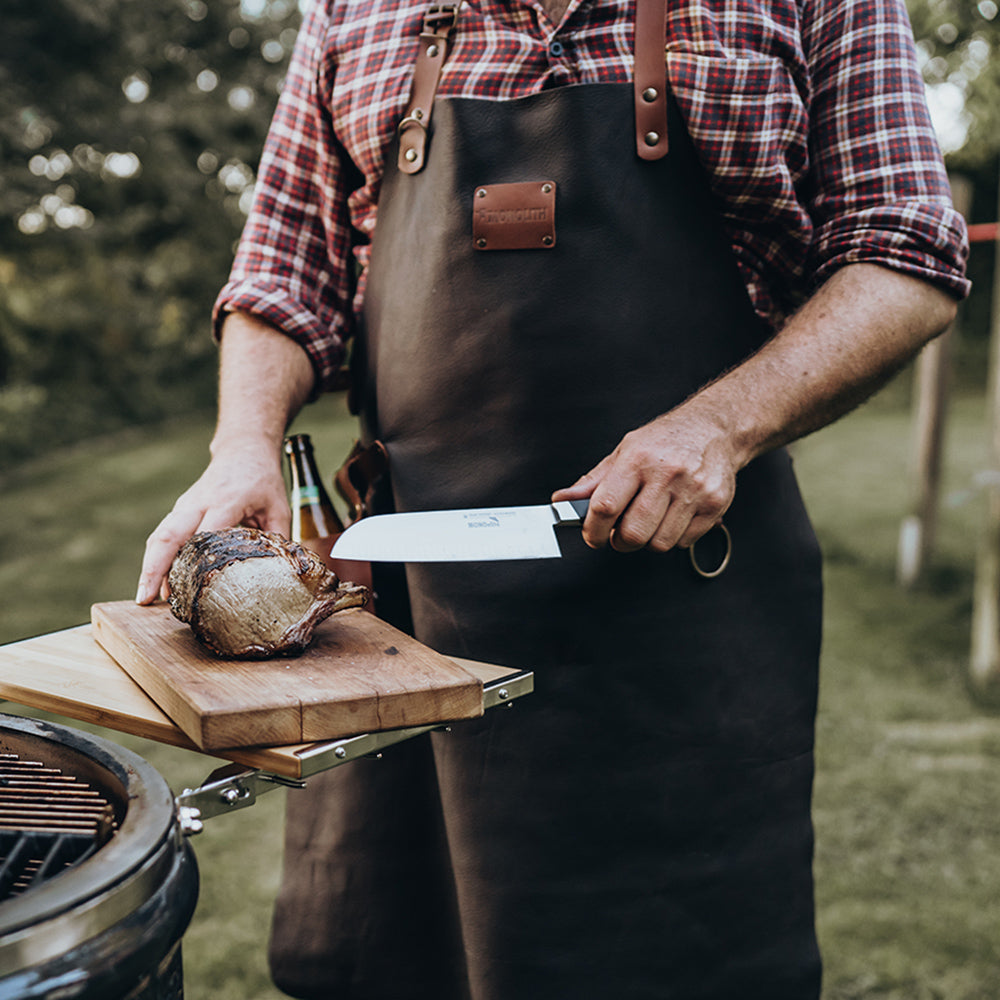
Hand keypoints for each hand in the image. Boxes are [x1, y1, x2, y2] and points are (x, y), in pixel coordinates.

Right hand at [135, 440, 290, 603]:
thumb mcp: (279, 507)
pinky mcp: (180, 509)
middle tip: (146, 598)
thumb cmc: (263, 480)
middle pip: (169, 535)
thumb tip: (283, 575)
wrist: (245, 451)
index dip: (195, 560)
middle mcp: (199, 502)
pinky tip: (156, 582)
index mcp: (227, 500)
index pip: (206, 533)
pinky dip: (156, 558)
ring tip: (145, 597)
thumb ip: (279, 539)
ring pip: (160, 536)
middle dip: (154, 568)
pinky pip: (163, 534)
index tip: (189, 587)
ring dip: (150, 566)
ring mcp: (185, 504)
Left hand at [552, 399, 737, 552]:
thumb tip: (562, 500)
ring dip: (648, 540)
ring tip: (650, 521)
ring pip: (660, 543)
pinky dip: (674, 537)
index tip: (592, 536)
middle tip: (621, 532)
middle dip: (621, 541)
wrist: (713, 429)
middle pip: (633, 533)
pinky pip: (684, 542)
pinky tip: (673, 517)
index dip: (593, 530)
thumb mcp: (624, 452)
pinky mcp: (715, 505)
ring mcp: (694, 490)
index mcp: (637, 459)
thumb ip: (593, 482)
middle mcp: (667, 474)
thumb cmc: (665, 441)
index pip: (605, 507)